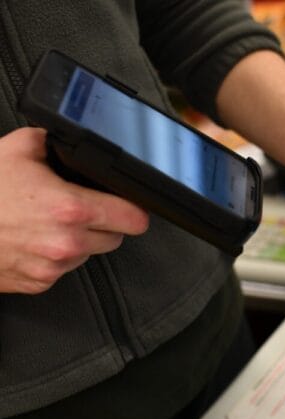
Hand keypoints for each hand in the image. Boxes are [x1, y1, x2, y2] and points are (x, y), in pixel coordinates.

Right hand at [0, 128, 148, 293]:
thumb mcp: (16, 151)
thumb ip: (51, 141)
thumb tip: (66, 135)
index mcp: (71, 208)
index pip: (134, 218)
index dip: (134, 209)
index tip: (130, 205)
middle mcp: (67, 242)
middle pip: (116, 237)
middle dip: (106, 223)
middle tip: (83, 209)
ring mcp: (53, 267)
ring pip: (90, 254)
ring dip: (81, 240)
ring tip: (49, 222)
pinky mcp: (39, 283)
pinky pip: (63, 269)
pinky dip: (56, 257)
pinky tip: (35, 239)